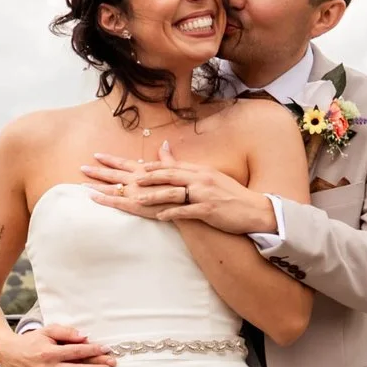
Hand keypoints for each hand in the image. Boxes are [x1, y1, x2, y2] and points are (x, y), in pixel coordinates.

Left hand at [82, 140, 276, 236]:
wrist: (254, 210)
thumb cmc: (228, 196)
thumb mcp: (206, 177)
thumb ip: (183, 167)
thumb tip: (164, 150)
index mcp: (194, 170)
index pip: (161, 165)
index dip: (136, 164)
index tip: (113, 162)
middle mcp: (196, 178)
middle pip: (160, 174)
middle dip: (134, 175)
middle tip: (113, 176)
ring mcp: (202, 193)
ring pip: (172, 192)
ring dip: (150, 195)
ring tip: (132, 199)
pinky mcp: (209, 209)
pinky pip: (188, 211)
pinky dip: (173, 213)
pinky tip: (159, 217)